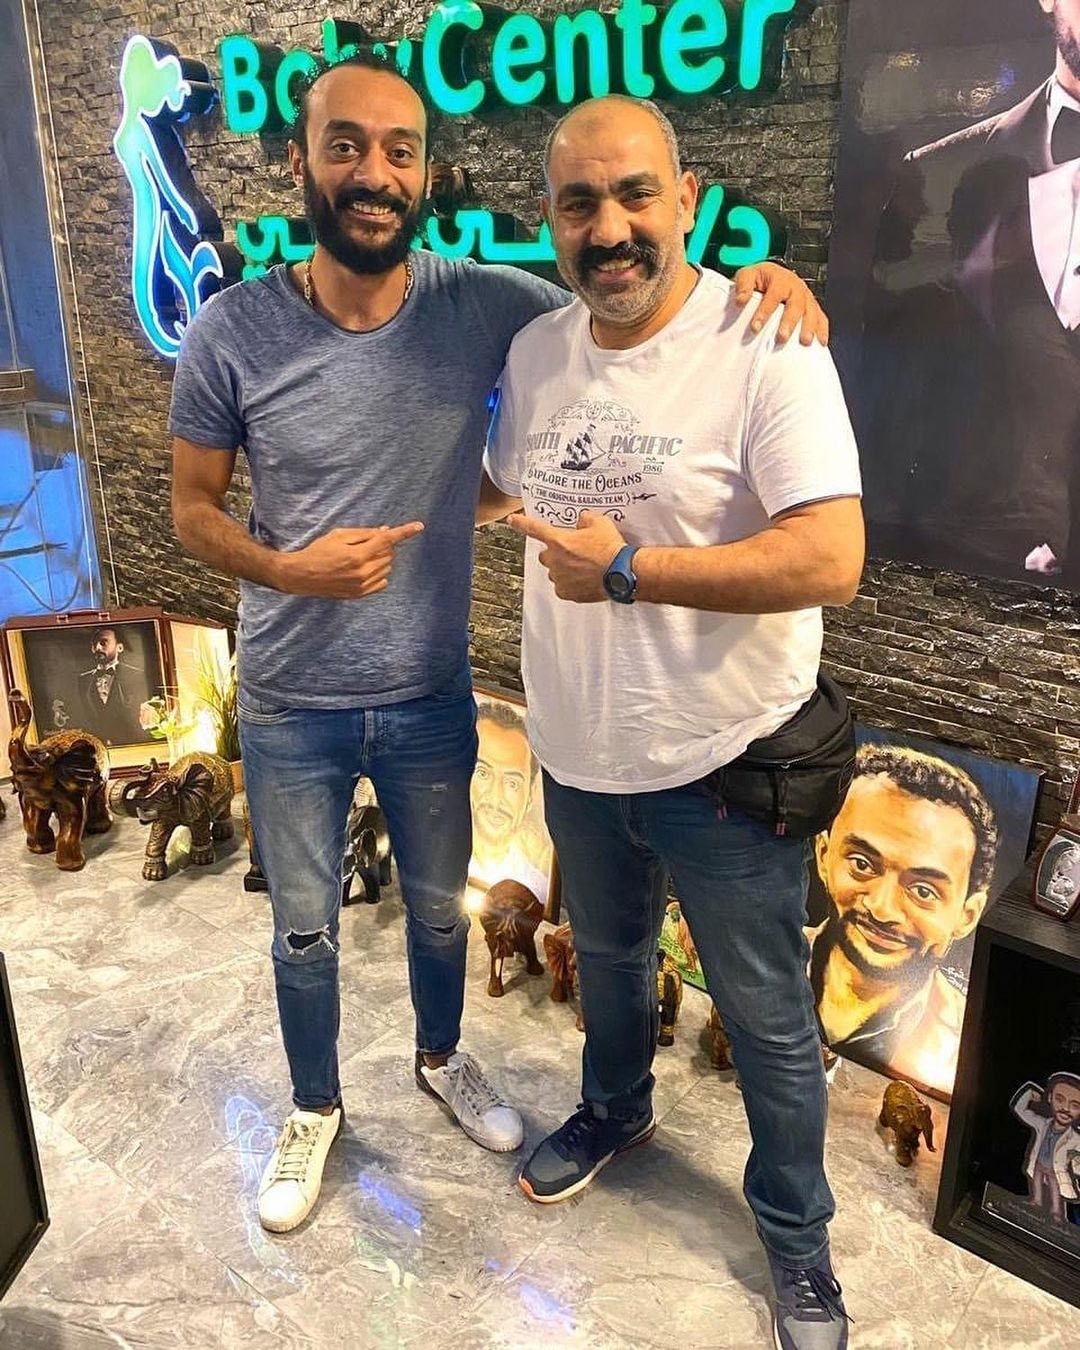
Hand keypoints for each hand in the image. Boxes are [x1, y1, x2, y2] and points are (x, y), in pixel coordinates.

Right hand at [278, 523, 423, 597]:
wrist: (302, 576)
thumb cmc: (318, 552)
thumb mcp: (339, 535)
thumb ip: (364, 534)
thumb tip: (385, 532)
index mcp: (358, 555)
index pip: (388, 540)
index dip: (405, 532)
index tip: (419, 526)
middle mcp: (363, 572)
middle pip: (389, 554)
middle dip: (383, 545)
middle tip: (367, 542)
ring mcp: (363, 585)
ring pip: (387, 568)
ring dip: (381, 559)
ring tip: (361, 556)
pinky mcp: (360, 594)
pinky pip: (382, 582)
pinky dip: (379, 573)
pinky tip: (365, 569)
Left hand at [510, 510, 625, 601]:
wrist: (622, 572)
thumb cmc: (611, 548)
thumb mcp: (599, 523)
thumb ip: (585, 519)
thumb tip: (582, 520)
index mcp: (559, 540)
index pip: (534, 529)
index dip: (521, 523)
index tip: (512, 520)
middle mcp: (554, 560)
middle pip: (545, 556)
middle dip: (555, 554)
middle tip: (573, 553)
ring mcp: (559, 578)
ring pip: (555, 573)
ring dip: (564, 569)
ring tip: (584, 568)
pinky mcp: (567, 593)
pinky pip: (563, 587)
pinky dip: (570, 584)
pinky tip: (585, 579)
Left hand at [733, 261, 828, 345]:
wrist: (773, 276)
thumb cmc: (760, 278)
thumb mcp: (748, 275)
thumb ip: (743, 286)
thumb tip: (740, 301)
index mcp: (780, 279)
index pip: (773, 295)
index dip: (765, 311)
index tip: (755, 327)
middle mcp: (796, 287)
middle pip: (796, 304)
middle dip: (790, 322)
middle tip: (782, 337)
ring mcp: (806, 297)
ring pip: (811, 311)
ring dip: (809, 327)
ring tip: (805, 342)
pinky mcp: (813, 307)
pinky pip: (821, 317)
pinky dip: (822, 330)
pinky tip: (821, 343)